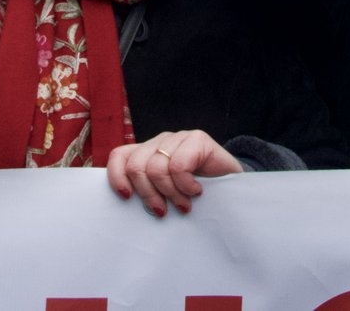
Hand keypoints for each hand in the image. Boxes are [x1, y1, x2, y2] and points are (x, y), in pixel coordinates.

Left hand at [107, 129, 243, 216]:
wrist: (233, 188)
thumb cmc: (195, 196)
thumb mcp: (166, 195)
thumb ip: (148, 192)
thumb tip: (126, 204)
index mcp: (147, 154)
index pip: (119, 156)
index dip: (116, 176)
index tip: (127, 197)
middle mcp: (160, 142)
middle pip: (136, 166)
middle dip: (148, 194)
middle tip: (162, 211)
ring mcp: (178, 138)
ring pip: (156, 168)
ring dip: (170, 193)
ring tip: (183, 205)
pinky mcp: (197, 138)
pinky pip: (179, 166)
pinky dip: (185, 185)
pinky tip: (196, 191)